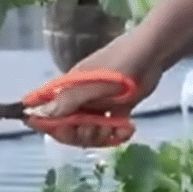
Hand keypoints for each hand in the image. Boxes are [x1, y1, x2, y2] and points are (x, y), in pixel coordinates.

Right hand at [25, 35, 163, 146]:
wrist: (153, 55)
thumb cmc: (120, 63)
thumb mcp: (93, 83)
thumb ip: (68, 100)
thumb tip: (40, 114)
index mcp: (68, 91)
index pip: (47, 113)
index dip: (48, 126)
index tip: (63, 129)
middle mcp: (79, 101)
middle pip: (68, 129)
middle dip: (81, 135)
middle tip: (97, 127)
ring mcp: (97, 107)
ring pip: (89, 133)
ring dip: (101, 136)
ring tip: (117, 127)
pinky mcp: (115, 111)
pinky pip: (109, 131)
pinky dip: (118, 134)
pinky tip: (128, 128)